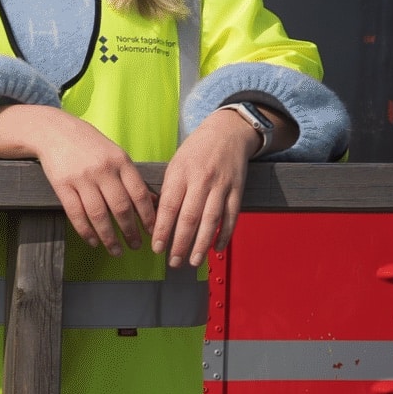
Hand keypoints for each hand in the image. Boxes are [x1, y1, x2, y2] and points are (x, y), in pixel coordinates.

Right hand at [0, 102, 154, 252]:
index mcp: (120, 161)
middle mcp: (103, 170)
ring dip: (109, 237)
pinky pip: (76, 214)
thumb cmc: (89, 144)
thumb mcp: (115, 154)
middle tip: (135, 246)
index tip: (152, 232)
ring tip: (116, 250)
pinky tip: (93, 242)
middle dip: (130, 231)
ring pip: (99, 215)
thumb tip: (152, 202)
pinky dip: (86, 231)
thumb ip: (131, 177)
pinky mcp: (62, 185)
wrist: (54, 131)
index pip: (139, 194)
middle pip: (121, 208)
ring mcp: (81, 178)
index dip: (148, 216)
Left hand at [151, 106, 260, 266]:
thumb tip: (155, 220)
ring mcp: (221, 185)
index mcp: (181, 173)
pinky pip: (232, 216)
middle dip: (181, 243)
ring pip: (211, 220)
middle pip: (190, 217)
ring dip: (202, 243)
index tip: (156, 248)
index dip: (162, 230)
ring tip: (194, 261)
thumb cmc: (197, 150)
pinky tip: (217, 248)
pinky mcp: (237, 190)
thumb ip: (168, 190)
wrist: (228, 131)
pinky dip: (225, 234)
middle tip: (174, 261)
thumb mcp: (176, 164)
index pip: (169, 206)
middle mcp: (201, 179)